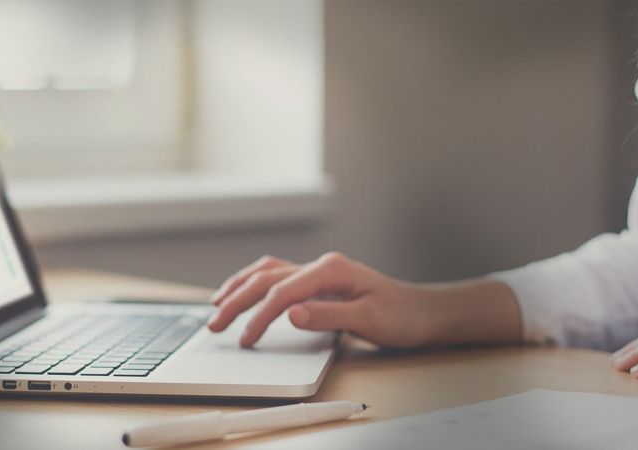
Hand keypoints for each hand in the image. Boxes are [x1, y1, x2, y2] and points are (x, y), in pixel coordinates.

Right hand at [205, 252, 441, 347]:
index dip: (259, 316)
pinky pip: (277, 277)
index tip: (245, 340)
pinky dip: (254, 285)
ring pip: (267, 272)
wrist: (422, 312)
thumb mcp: (368, 319)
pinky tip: (244, 293)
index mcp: (330, 270)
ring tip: (216, 305)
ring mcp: (318, 272)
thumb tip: (290, 314)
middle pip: (266, 279)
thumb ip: (328, 316)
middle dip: (236, 300)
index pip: (282, 292)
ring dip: (239, 287)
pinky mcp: (318, 282)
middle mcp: (321, 266)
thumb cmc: (401, 315)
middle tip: (214, 324)